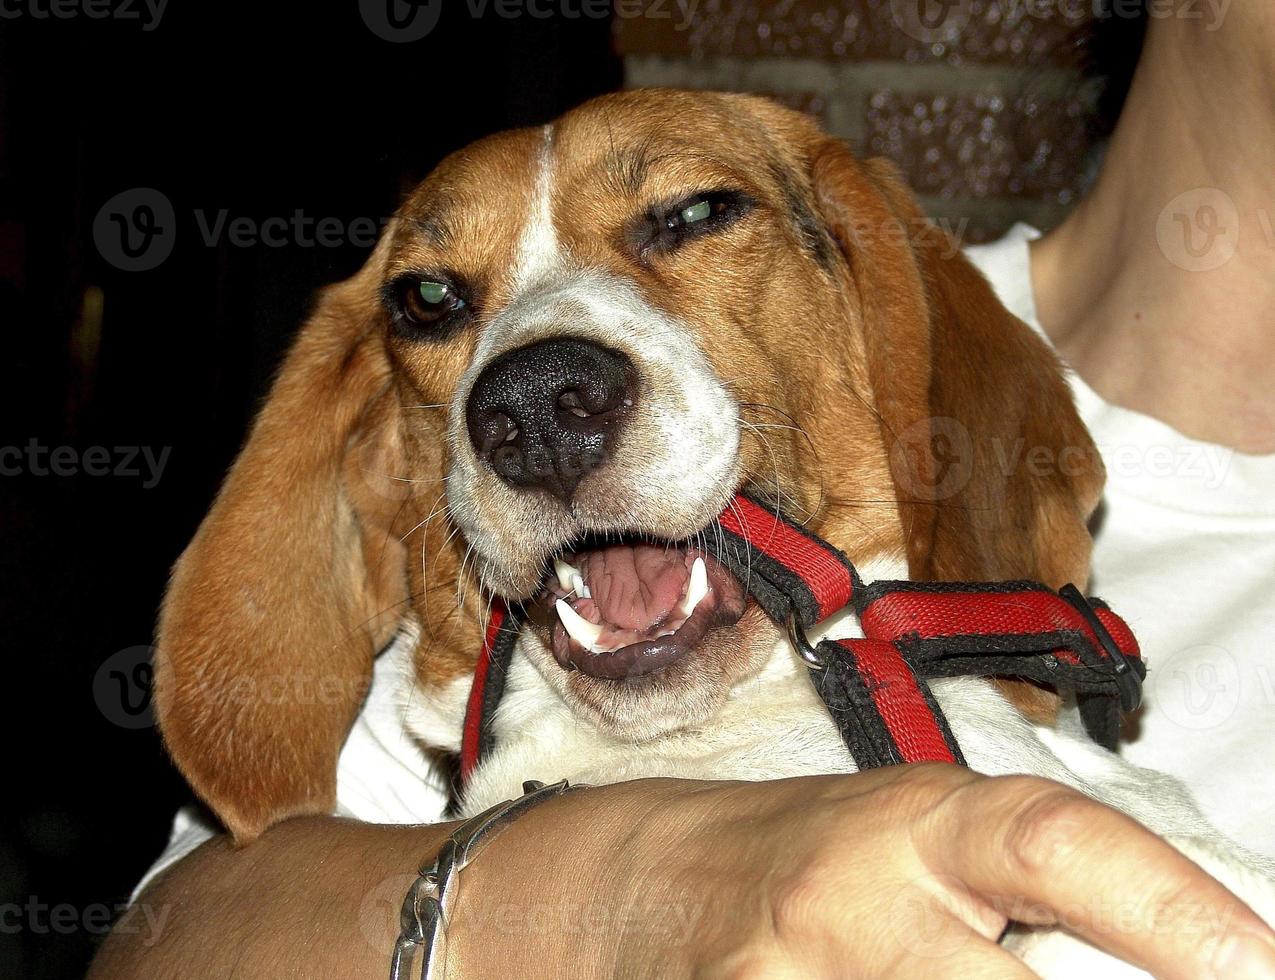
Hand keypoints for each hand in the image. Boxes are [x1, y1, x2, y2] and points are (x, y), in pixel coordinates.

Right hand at [456, 766, 1274, 978]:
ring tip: (952, 976)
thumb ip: (1027, 894)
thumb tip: (1199, 956)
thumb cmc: (809, 862)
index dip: (1172, 911)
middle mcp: (850, 903)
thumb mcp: (921, 844)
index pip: (1056, 847)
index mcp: (917, 825)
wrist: (645, 889)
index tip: (1261, 969)